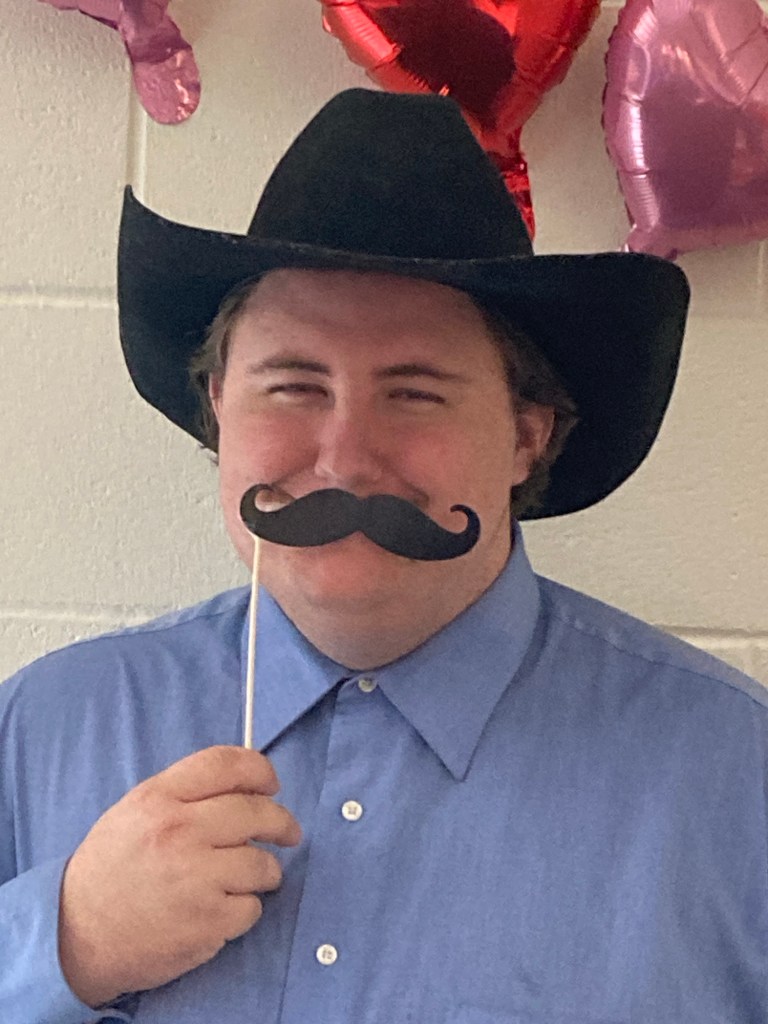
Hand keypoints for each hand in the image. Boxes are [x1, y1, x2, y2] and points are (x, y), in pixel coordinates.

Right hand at [58, 745, 300, 1007]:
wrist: (76, 934)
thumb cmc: (113, 868)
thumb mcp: (137, 811)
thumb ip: (188, 793)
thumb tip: (249, 785)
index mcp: (159, 798)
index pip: (226, 764)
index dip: (260, 770)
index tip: (271, 784)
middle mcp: (178, 832)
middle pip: (257, 812)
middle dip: (281, 822)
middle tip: (288, 832)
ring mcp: (195, 878)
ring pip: (263, 864)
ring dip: (265, 871)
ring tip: (249, 877)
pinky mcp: (206, 922)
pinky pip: (252, 907)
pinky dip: (245, 909)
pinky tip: (223, 908)